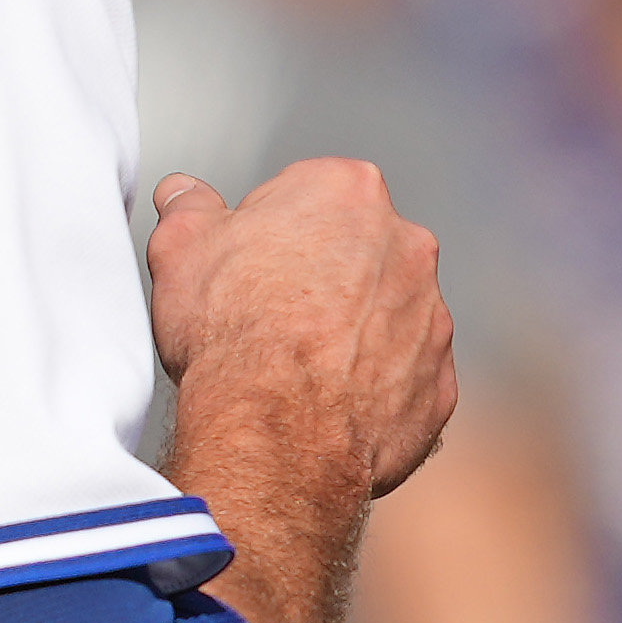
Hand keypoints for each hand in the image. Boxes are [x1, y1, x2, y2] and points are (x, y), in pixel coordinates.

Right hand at [153, 158, 455, 500]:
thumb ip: (188, 209)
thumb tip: (184, 197)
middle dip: (319, 278)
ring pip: (386, 315)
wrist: (276, 431)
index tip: (246, 266)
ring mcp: (431, 315)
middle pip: (356, 252)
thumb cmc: (235, 336)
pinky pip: (404, 376)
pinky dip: (373, 387)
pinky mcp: (439, 381)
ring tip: (296, 366)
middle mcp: (405, 244)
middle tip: (269, 318)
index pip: (306, 196)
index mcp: (348, 191)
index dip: (267, 233)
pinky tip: (329, 401)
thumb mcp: (181, 248)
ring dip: (351, 332)